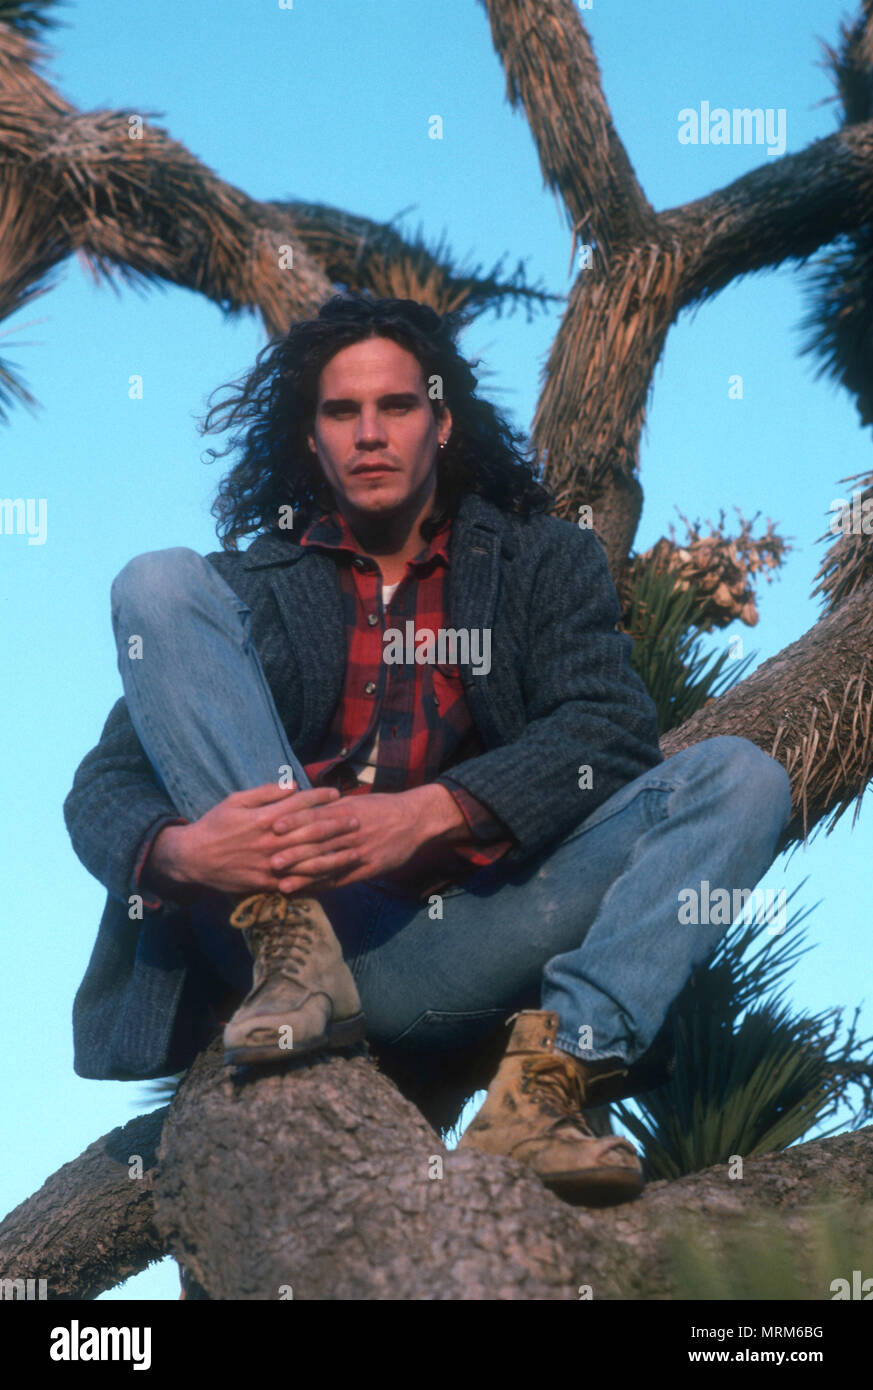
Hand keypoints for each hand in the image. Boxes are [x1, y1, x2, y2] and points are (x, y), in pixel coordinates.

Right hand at [150, 782, 364, 896]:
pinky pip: (298, 881)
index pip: (300, 804)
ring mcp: (271, 864)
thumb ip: (266, 792)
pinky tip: (335, 874)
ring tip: (355, 847)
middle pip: (311, 831)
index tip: (338, 794)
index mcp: (264, 818)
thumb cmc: (215, 824)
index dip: (321, 797)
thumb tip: (293, 785)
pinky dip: (318, 878)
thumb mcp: (236, 800)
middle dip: (336, 824)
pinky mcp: (268, 882)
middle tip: (357, 819)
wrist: (194, 858)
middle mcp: (272, 841)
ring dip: (335, 853)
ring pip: (310, 859)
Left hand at [267, 784, 463, 893]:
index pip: (316, 815)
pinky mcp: (370, 868)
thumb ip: (330, 806)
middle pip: (318, 842)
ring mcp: (361, 851)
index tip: (272, 826)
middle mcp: (351, 831)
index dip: (294, 821)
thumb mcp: (356, 800)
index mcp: (347, 811)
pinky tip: (308, 893)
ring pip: (329, 864)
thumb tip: (301, 804)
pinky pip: (343, 879)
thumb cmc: (382, 808)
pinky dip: (324, 887)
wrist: (416, 819)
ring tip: (283, 885)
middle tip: (269, 861)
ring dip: (305, 876)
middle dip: (293, 853)